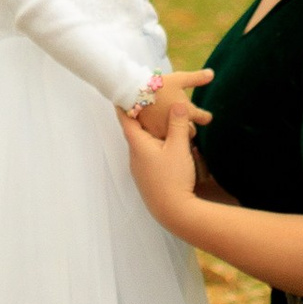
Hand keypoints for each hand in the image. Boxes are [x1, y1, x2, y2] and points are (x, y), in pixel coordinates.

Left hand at [118, 105, 201, 230]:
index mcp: (138, 144)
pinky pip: (148, 156)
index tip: (123, 91)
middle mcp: (134, 155)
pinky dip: (155, 146)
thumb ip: (178, 124)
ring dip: (151, 132)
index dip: (125, 103)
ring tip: (163, 122)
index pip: (126, 118)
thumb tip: (178, 104)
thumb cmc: (174, 178)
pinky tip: (168, 146)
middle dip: (142, 116)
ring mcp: (139, 169)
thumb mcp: (179, 147)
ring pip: (143, 144)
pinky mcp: (147, 178)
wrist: (174, 212)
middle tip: (150, 101)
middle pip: (135, 130)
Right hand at [131, 68, 212, 143]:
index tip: (206, 116)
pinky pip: (163, 139)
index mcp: (188, 111)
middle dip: (190, 127)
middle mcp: (179, 125)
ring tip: (173, 126)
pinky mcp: (153, 135)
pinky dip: (164, 135)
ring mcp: (165, 131)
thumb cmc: (159, 85)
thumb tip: (212, 73)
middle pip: (191, 132)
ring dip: (177, 133)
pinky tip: (162, 130)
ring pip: (177, 138)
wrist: (134, 92)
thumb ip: (197, 78)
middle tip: (187, 121)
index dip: (206, 116)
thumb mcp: (179, 79)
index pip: (204, 118)